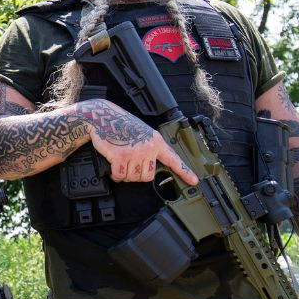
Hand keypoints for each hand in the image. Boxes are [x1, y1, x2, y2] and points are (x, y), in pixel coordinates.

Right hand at [80, 100, 197, 184]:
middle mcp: (148, 148)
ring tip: (120, 163)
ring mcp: (135, 152)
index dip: (185, 171)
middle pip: (148, 176)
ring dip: (125, 175)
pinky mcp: (120, 156)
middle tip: (129, 166)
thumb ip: (150, 147)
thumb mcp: (143, 133)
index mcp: (156, 141)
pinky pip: (120, 176)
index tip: (194, 181)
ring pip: (133, 177)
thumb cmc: (121, 124)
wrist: (104, 116)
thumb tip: (150, 164)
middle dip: (136, 174)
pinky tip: (113, 167)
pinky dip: (115, 175)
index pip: (173, 159)